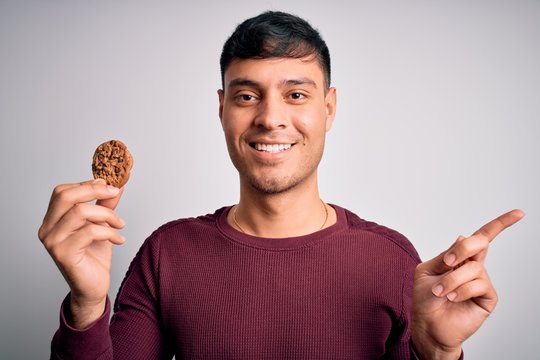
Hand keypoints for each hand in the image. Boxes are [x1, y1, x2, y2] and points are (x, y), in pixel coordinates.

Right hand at [38, 179, 125, 327]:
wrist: (93, 287)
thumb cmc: (94, 257)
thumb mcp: (102, 225)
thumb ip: (105, 205)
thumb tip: (116, 186)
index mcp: (52, 220)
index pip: (62, 192)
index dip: (85, 185)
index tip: (107, 185)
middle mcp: (47, 229)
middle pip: (66, 196)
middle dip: (95, 191)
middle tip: (114, 194)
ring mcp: (53, 242)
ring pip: (80, 212)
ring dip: (107, 215)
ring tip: (120, 225)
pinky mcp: (64, 254)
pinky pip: (90, 232)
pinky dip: (109, 232)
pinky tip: (119, 240)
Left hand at [411, 209, 524, 358]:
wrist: (426, 325)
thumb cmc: (424, 298)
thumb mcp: (427, 271)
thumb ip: (446, 255)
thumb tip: (463, 235)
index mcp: (458, 257)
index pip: (481, 237)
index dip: (501, 224)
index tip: (519, 213)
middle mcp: (473, 267)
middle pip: (480, 243)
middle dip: (463, 248)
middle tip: (448, 262)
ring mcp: (481, 282)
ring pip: (474, 268)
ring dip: (453, 279)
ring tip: (441, 291)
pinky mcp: (487, 298)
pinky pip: (478, 285)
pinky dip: (461, 290)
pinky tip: (452, 298)